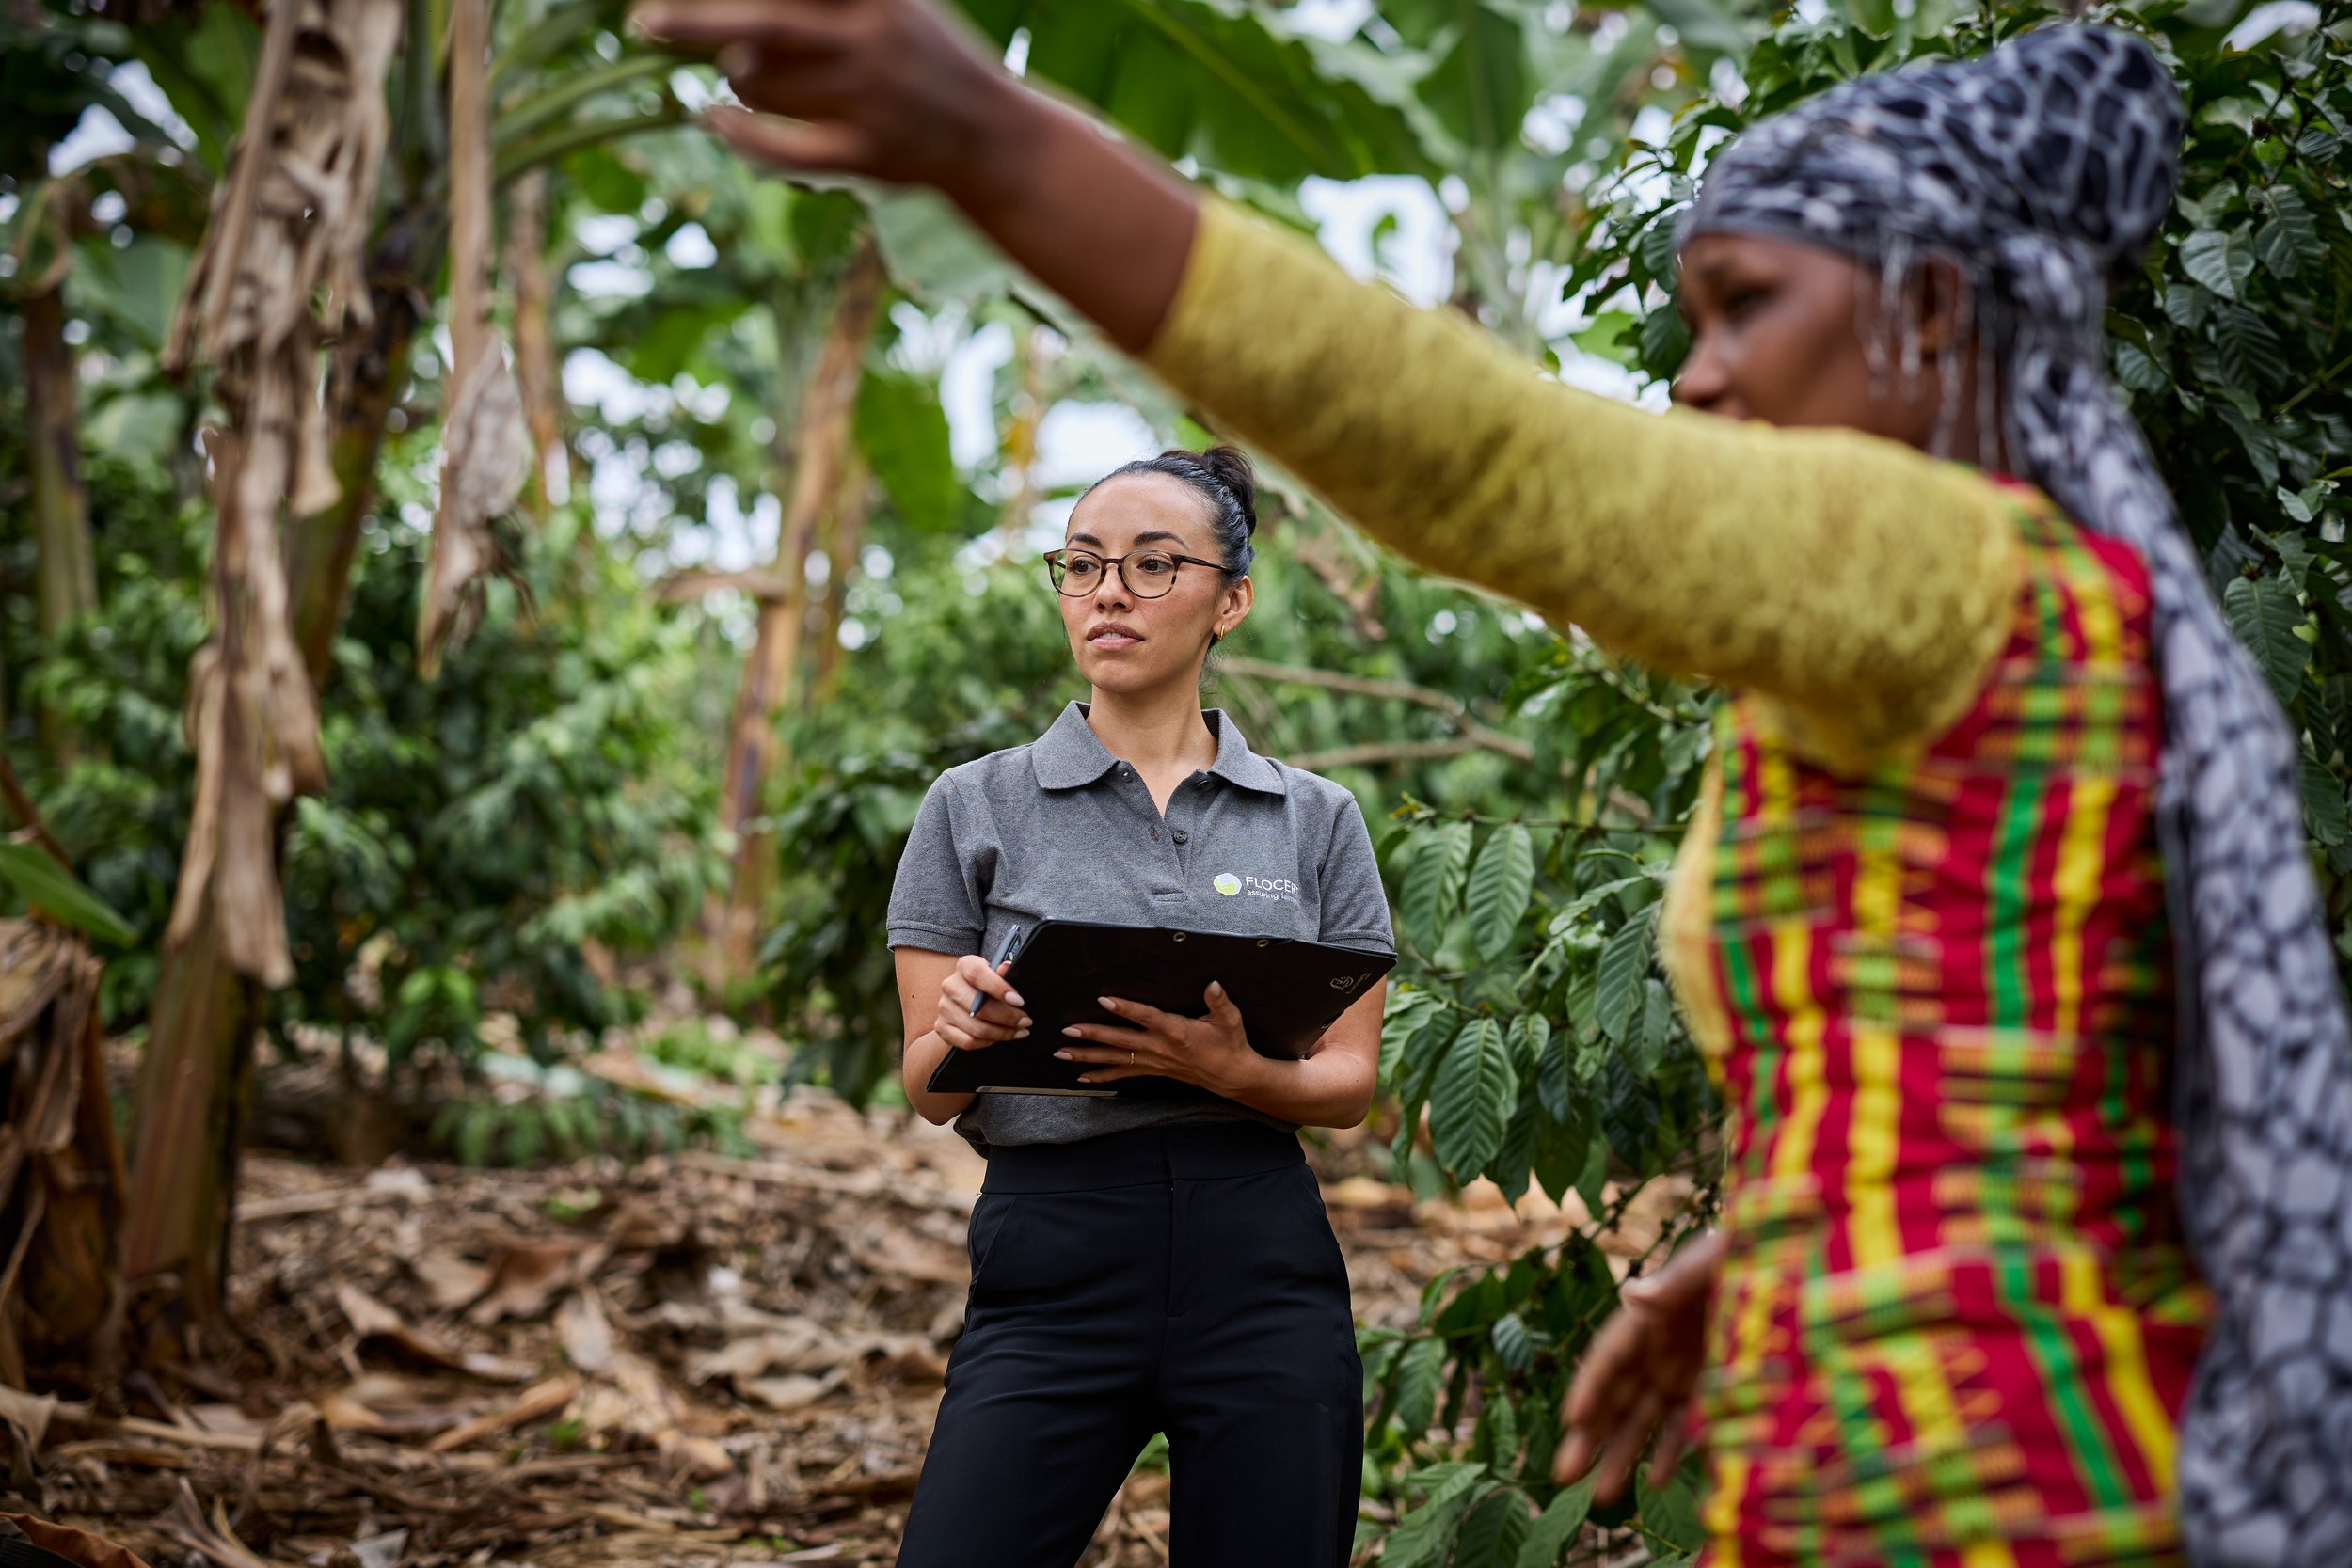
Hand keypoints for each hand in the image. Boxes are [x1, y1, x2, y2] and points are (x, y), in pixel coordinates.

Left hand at [632, 0, 1020, 190]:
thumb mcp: (895, 3)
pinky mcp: (865, 154)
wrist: (998, 139)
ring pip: (761, 87)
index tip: (668, 1)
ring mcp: (868, 101)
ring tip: (744, 76)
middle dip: (692, 22)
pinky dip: (737, 133)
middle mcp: (871, 42)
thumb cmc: (931, 60)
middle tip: (643, 22)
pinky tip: (712, 119)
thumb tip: (740, 19)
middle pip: (760, 26)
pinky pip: (779, 147)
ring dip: (736, 80)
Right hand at [933, 955, 1029, 1052]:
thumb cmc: (987, 986)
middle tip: (1025, 1021)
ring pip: (976, 1028)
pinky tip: (999, 1037)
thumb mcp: (997, 975)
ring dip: (1002, 1033)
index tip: (1019, 1001)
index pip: (977, 974)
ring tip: (1019, 1031)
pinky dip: (987, 1042)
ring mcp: (944, 1008)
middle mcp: (950, 986)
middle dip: (1008, 1018)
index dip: (999, 988)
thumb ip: (1002, 973)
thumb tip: (1005, 968)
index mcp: (964, 966)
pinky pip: (968, 1042)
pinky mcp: (942, 1027)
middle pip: (979, 1008)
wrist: (963, 1001)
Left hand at [1054, 982, 1256, 1095]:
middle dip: (1092, 1035)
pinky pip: (1122, 1074)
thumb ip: (1219, 1001)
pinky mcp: (1152, 1070)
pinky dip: (1100, 1075)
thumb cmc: (1229, 1043)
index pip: (1146, 1017)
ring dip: (1087, 1055)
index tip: (1105, 1000)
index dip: (1126, 1009)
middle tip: (1068, 1030)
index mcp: (1176, 1031)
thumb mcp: (1230, 1019)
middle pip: (1120, 1040)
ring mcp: (1153, 1061)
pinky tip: (1081, 1076)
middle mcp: (1160, 1048)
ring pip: (1115, 1058)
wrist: (1230, 1075)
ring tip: (1062, 1052)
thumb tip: (1213, 984)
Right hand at [1552, 1231, 1725, 1502]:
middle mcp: (1657, 1347)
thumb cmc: (1745, 1247)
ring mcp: (1682, 1370)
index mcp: (1649, 1315)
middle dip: (1590, 1436)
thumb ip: (1676, 1279)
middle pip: (1616, 1396)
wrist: (1787, 1257)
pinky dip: (1670, 1452)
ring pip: (1644, 1419)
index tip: (1573, 1419)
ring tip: (1602, 1498)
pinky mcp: (1712, 1385)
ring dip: (1622, 1455)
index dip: (1590, 1385)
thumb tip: (1636, 1295)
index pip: (1610, 1355)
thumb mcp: (1711, 1258)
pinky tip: (1654, 1481)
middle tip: (1565, 1475)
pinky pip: (1686, 1425)